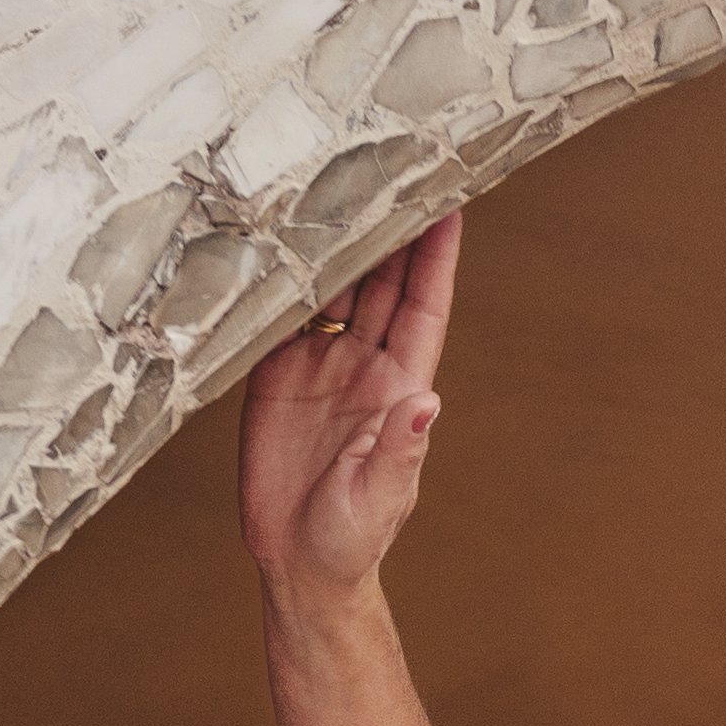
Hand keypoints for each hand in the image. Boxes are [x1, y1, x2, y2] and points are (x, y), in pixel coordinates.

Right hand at [234, 210, 456, 597]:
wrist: (298, 565)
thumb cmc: (351, 540)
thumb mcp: (379, 499)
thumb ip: (399, 451)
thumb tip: (425, 402)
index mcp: (400, 385)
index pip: (424, 305)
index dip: (436, 254)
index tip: (450, 200)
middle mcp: (365, 365)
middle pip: (382, 279)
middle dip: (390, 223)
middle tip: (392, 161)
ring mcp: (321, 365)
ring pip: (335, 285)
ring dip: (337, 238)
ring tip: (335, 179)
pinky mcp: (276, 374)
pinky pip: (282, 312)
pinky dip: (282, 275)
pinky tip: (279, 234)